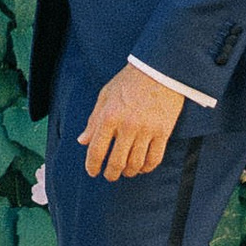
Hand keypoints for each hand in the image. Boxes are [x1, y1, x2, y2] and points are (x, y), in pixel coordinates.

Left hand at [78, 63, 186, 181]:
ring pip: (136, 163)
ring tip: (126, 171)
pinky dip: (147, 167)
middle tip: (110, 176)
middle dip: (111, 174)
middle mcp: (127, 126)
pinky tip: (142, 167)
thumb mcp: (105, 96)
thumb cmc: (129, 81)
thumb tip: (82, 141)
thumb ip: (93, 120)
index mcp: (109, 116)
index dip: (92, 166)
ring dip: (129, 172)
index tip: (93, 172)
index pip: (96, 150)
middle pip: (116, 162)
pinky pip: (154, 158)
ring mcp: (146, 130)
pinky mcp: (163, 132)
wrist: (158, 69)